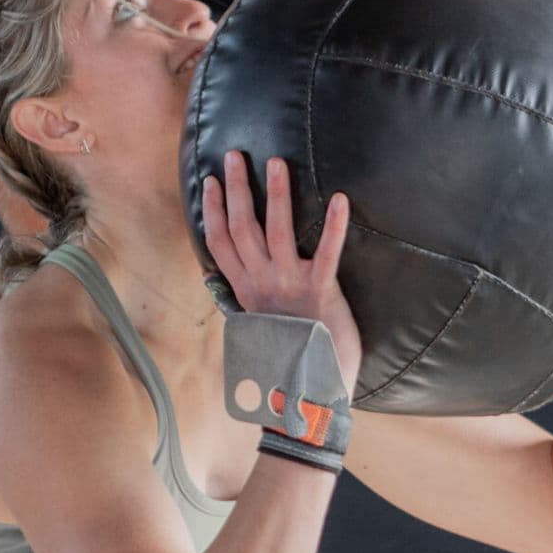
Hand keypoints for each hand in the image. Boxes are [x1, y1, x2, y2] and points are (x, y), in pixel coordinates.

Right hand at [203, 153, 361, 392]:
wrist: (310, 397)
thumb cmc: (291, 361)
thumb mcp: (262, 330)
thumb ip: (252, 304)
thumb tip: (240, 290)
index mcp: (247, 292)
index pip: (221, 242)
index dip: (215, 209)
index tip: (213, 180)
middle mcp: (262, 284)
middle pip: (243, 227)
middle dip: (238, 188)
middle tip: (236, 155)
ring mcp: (289, 286)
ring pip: (277, 230)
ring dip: (276, 194)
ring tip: (275, 163)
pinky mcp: (321, 291)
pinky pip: (327, 252)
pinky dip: (334, 225)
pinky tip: (339, 199)